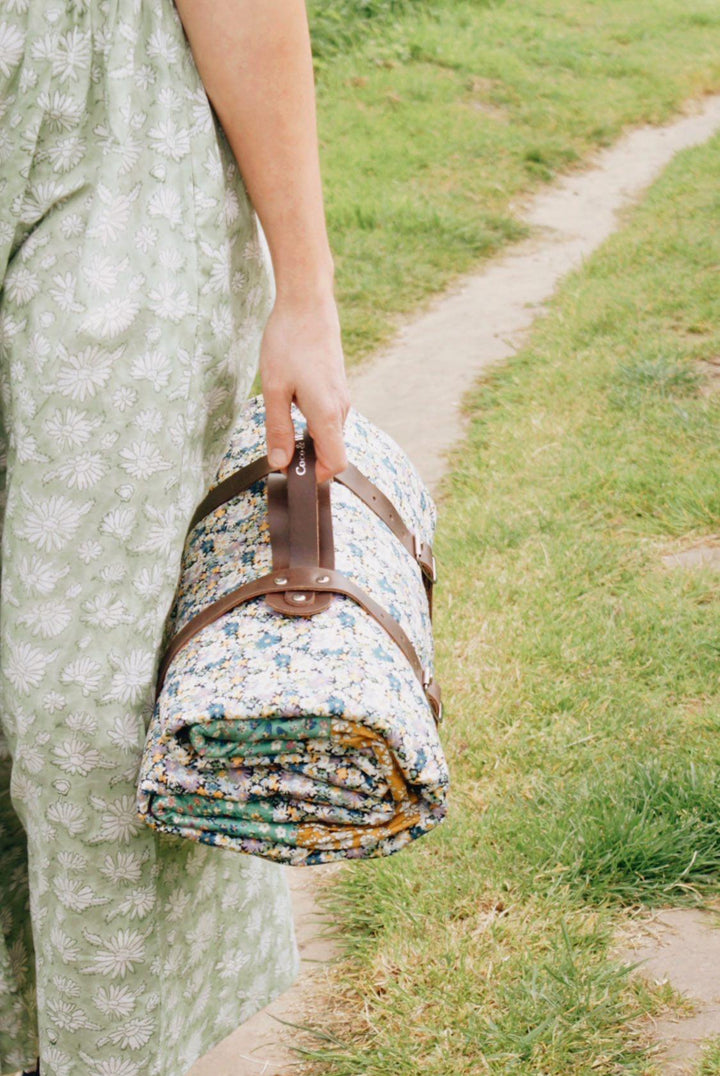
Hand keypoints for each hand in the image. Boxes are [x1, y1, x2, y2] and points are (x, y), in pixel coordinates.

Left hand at [259, 290, 351, 483]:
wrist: (307, 303)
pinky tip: (290, 404)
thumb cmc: (288, 342)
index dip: (316, 476)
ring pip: (328, 433)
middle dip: (307, 458)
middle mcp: (340, 409)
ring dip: (307, 438)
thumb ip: (278, 429)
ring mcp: (341, 397)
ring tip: (280, 421)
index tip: (291, 472)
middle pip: (331, 451)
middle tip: (277, 449)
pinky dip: (311, 422)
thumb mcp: (274, 389)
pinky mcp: (336, 386)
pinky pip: (327, 417)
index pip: (336, 463)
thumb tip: (279, 462)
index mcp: (327, 414)